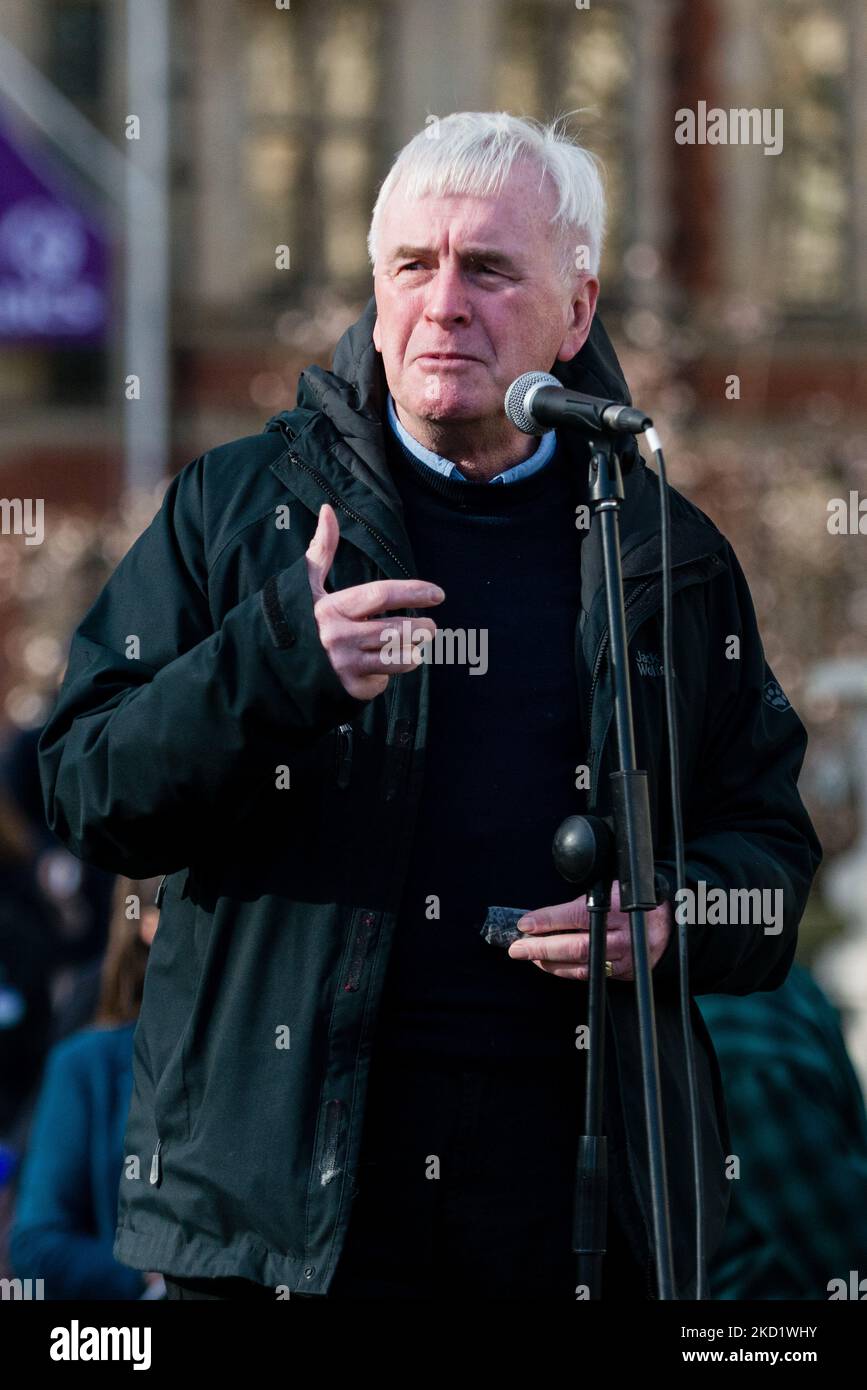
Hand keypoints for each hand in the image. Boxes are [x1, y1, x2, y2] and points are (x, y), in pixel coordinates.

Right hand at [305, 504, 444, 699]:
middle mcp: (340, 636)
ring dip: (413, 650)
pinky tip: (385, 664)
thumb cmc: (296, 619)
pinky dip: (390, 672)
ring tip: (416, 644)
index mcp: (334, 607)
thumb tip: (327, 509)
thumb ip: (323, 549)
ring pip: (399, 657)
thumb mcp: (306, 585)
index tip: (438, 594)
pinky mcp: (350, 689)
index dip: (414, 592)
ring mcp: (346, 665)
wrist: (271, 668)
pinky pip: (385, 679)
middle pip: (398, 629)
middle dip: (422, 627)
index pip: (382, 595)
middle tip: (430, 626)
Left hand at [507, 880, 672, 980]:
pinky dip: (567, 971)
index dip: (547, 921)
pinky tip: (552, 965)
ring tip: (529, 956)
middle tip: (517, 948)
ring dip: (550, 962)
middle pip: (575, 946)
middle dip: (541, 948)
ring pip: (581, 965)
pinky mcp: (624, 972)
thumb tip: (547, 914)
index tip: (524, 923)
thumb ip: (584, 900)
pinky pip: (590, 975)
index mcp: (616, 906)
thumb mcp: (612, 888)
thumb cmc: (636, 900)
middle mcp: (621, 934)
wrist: (671, 922)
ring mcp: (624, 957)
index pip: (574, 915)